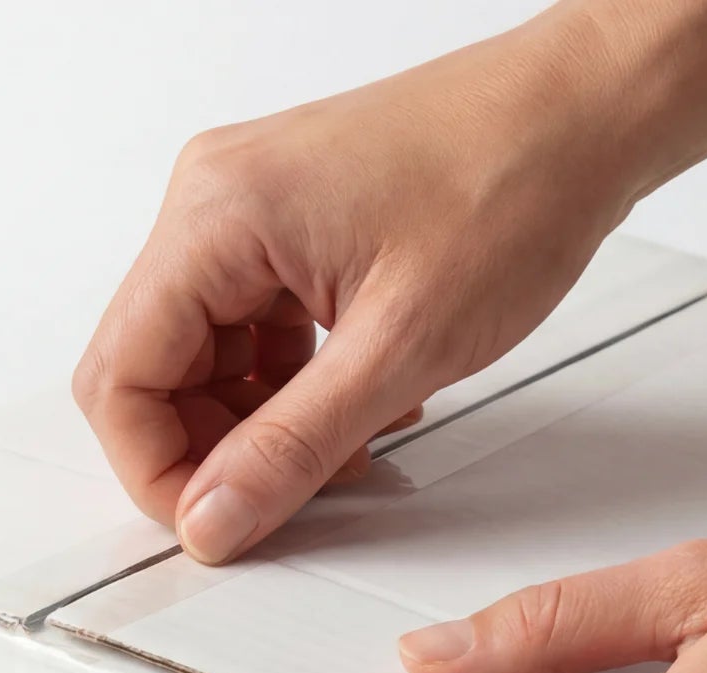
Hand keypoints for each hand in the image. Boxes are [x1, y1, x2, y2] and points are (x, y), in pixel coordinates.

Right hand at [71, 10, 659, 563]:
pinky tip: (356, 406)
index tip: (216, 524)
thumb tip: (213, 518)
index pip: (121, 376)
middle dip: (212, 449)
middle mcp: (215, 200)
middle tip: (285, 498)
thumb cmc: (513, 186)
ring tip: (342, 453)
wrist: (585, 113)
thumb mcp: (401, 349)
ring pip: (206, 353)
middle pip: (154, 366)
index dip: (157, 471)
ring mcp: (249, 206)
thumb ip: (293, 446)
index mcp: (217, 216)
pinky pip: (252, 325)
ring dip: (258, 422)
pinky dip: (291, 383)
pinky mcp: (290, 221)